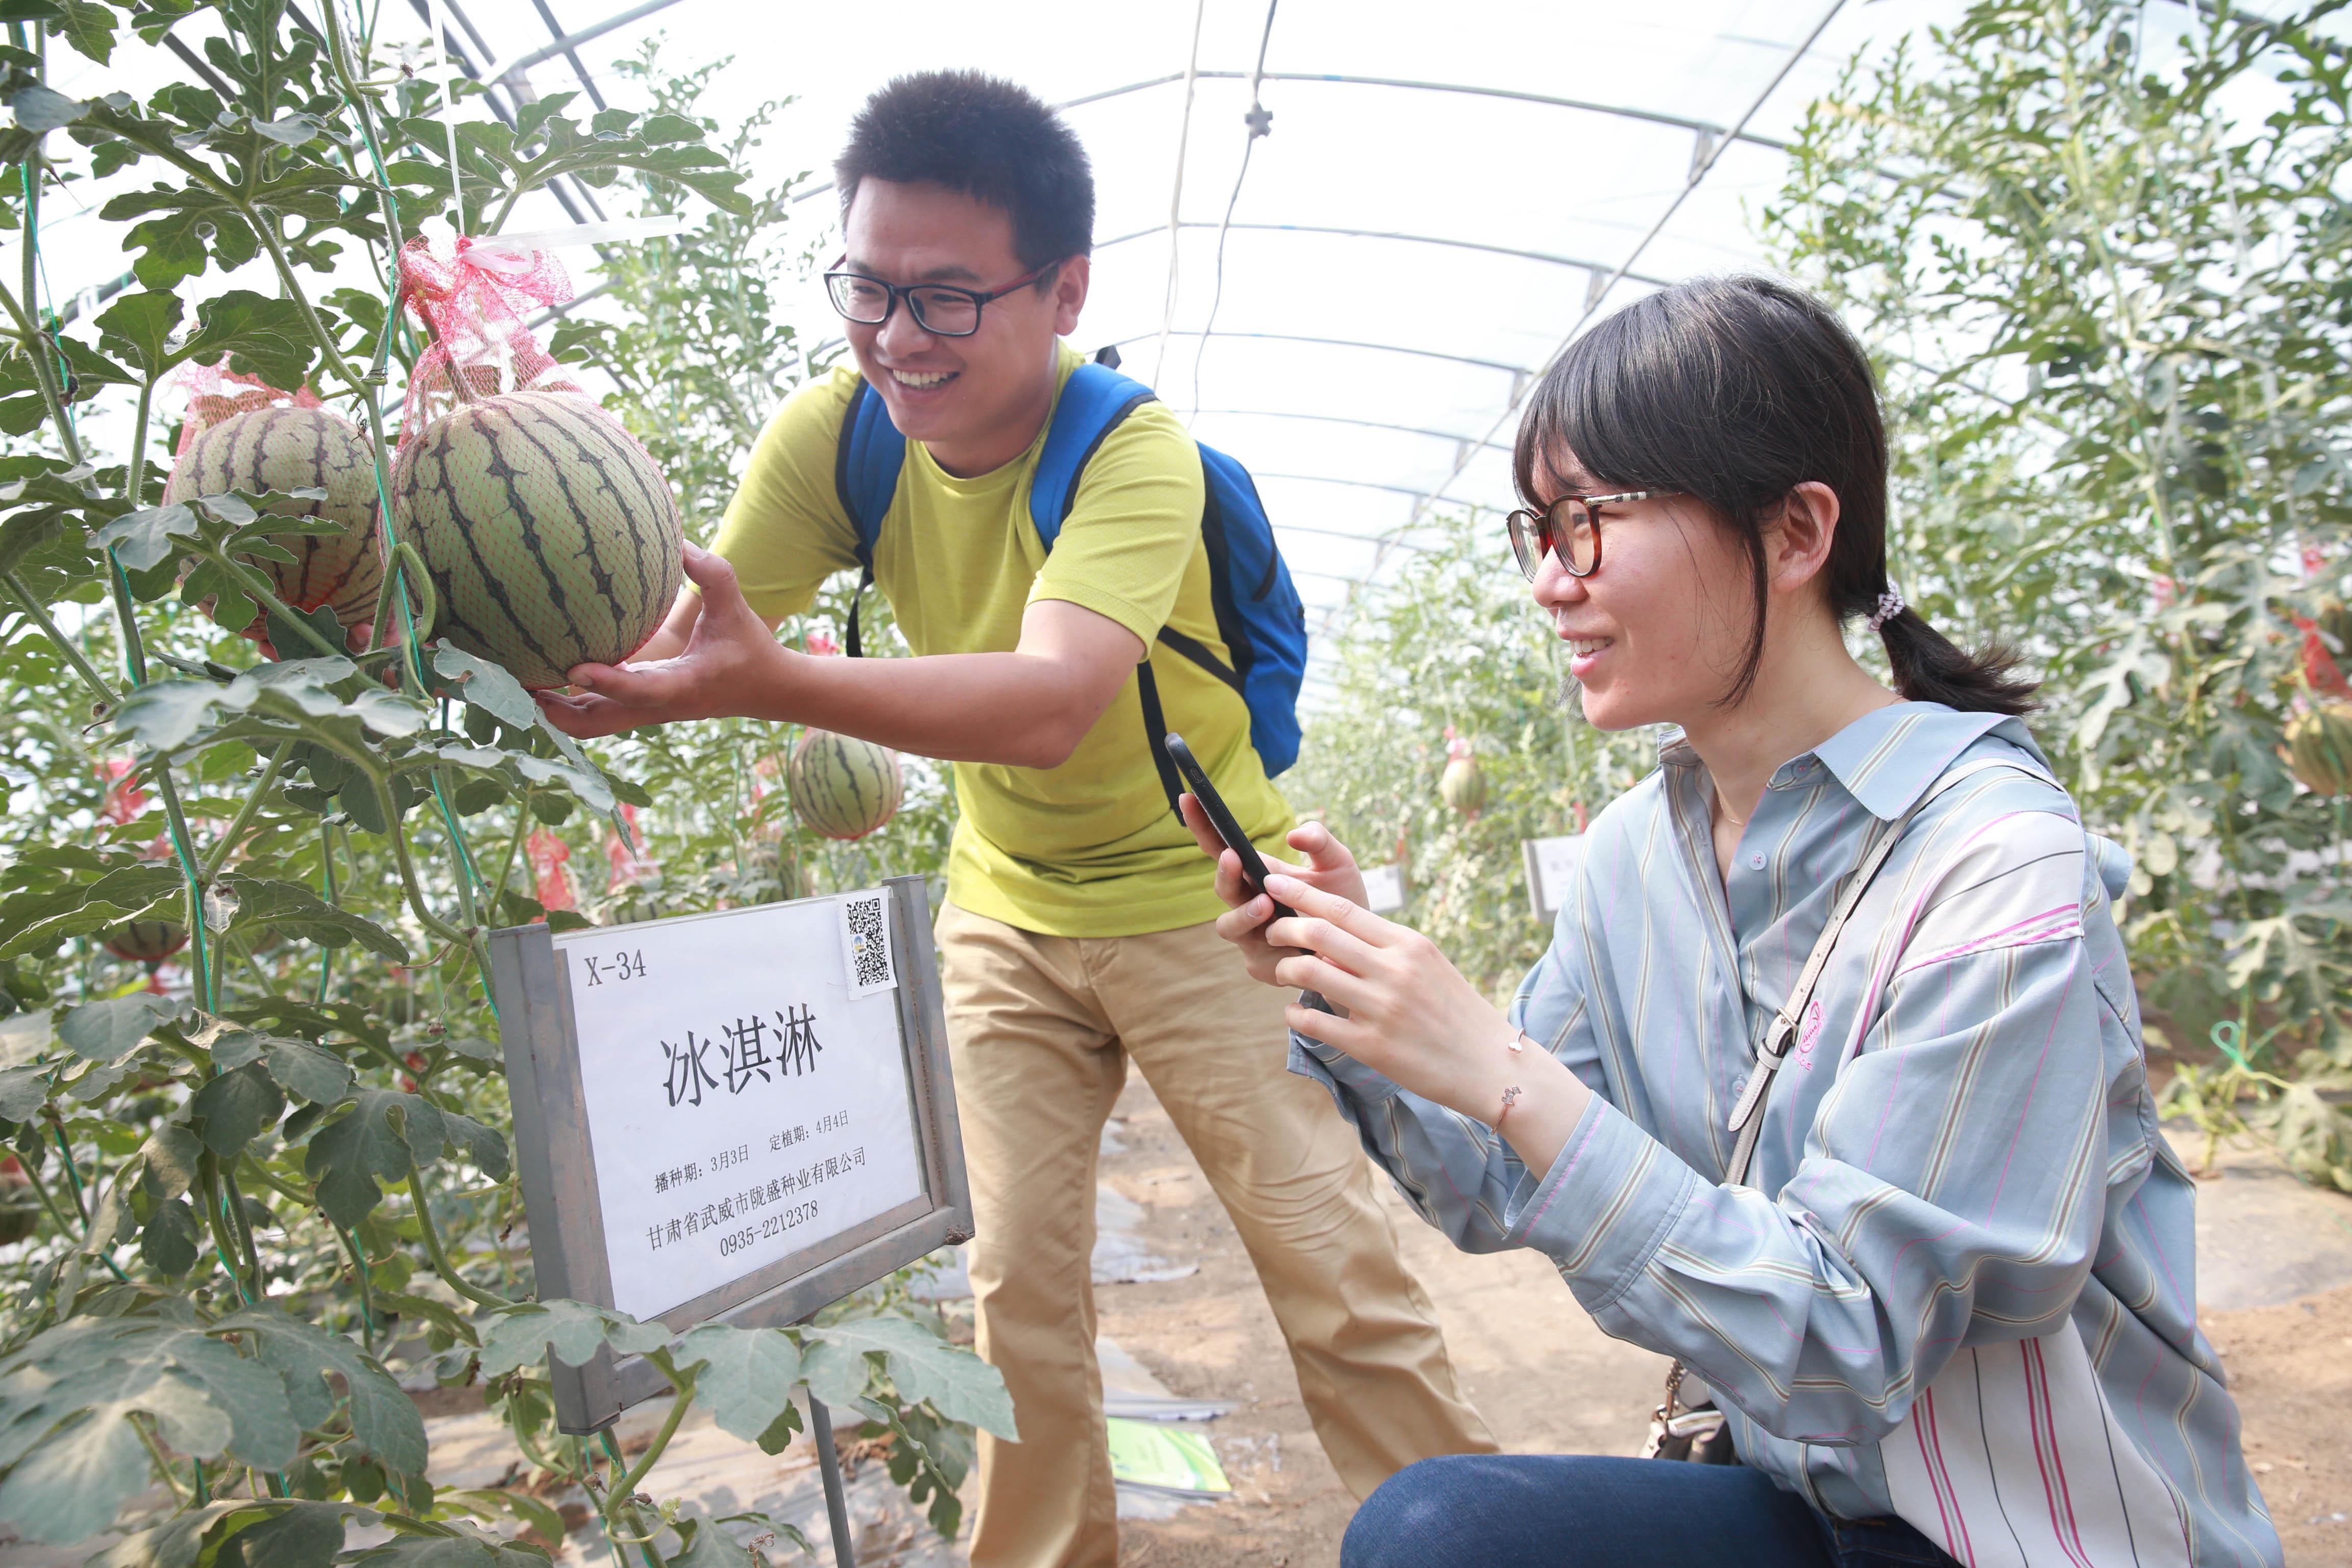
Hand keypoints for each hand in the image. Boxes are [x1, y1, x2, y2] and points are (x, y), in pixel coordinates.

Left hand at [535, 546, 786, 737]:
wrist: (766, 690)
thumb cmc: (750, 645)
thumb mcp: (735, 606)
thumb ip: (711, 573)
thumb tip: (676, 541)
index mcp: (684, 685)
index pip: (640, 691)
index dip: (607, 683)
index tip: (574, 669)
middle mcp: (660, 707)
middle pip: (599, 724)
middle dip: (557, 710)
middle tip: (521, 681)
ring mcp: (648, 713)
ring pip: (592, 725)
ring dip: (556, 709)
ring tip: (520, 680)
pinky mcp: (643, 710)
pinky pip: (598, 713)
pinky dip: (570, 702)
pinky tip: (549, 676)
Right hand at [1179, 801, 1365, 987]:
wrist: (1360, 948)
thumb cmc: (1341, 901)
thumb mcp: (1338, 863)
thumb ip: (1320, 841)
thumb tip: (1295, 834)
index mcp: (1258, 875)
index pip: (1222, 848)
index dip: (1203, 825)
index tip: (1188, 798)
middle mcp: (1248, 904)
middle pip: (1221, 888)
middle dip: (1224, 873)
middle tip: (1233, 856)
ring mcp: (1252, 937)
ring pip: (1228, 927)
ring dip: (1243, 914)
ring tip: (1267, 906)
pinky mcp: (1265, 966)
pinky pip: (1257, 959)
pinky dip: (1272, 950)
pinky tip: (1294, 947)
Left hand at [1255, 872, 1590, 1164]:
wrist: (1493, 1064)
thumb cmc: (1457, 1012)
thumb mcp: (1429, 965)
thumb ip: (1386, 949)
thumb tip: (1334, 935)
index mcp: (1409, 945)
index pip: (1344, 909)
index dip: (1301, 893)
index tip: (1274, 880)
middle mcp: (1395, 971)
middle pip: (1320, 934)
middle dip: (1284, 928)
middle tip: (1271, 931)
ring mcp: (1382, 1009)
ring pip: (1311, 973)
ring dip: (1285, 969)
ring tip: (1283, 971)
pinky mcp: (1372, 1047)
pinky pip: (1315, 1023)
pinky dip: (1295, 1014)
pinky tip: (1294, 1012)